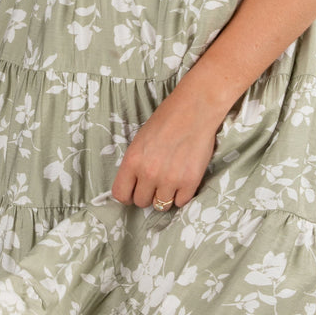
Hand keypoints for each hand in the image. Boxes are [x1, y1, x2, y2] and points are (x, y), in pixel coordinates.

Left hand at [110, 88, 227, 208]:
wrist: (195, 110)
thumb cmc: (166, 120)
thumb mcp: (140, 140)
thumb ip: (135, 164)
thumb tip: (134, 184)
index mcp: (133, 161)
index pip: (121, 194)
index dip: (127, 196)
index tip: (133, 192)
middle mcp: (149, 173)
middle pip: (141, 202)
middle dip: (147, 194)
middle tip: (156, 183)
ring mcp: (170, 179)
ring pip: (161, 205)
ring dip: (165, 196)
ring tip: (171, 182)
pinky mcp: (190, 182)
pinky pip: (181, 202)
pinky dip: (181, 195)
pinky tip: (183, 182)